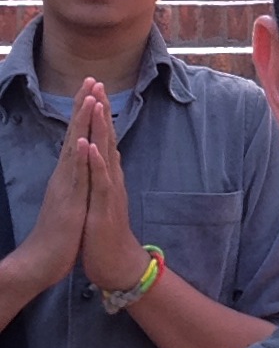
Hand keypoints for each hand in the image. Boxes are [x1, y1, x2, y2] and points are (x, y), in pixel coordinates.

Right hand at [15, 81, 93, 289]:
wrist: (41, 262)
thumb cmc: (59, 234)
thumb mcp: (72, 200)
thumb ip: (76, 181)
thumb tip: (81, 164)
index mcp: (69, 173)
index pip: (78, 135)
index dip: (86, 112)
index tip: (93, 88)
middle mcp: (65, 174)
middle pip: (75, 133)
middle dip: (84, 106)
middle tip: (92, 79)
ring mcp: (66, 185)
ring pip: (75, 146)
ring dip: (82, 122)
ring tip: (89, 97)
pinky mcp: (68, 200)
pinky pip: (74, 174)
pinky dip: (78, 155)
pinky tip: (81, 138)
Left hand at [80, 82, 147, 290]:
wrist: (117, 263)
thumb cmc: (106, 232)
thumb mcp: (102, 198)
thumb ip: (106, 174)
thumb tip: (109, 153)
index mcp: (107, 174)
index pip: (103, 138)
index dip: (98, 114)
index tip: (93, 89)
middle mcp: (111, 177)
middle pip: (107, 138)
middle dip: (102, 111)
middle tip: (99, 84)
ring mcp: (109, 191)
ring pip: (106, 154)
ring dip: (102, 129)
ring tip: (98, 105)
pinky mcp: (105, 207)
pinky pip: (101, 181)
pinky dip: (97, 163)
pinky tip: (93, 148)